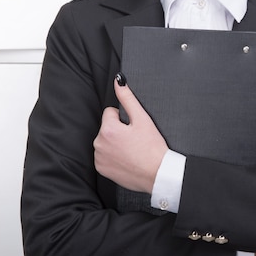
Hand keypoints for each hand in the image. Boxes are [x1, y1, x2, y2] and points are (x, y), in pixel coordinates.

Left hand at [93, 75, 167, 192]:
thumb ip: (127, 98)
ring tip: (132, 150)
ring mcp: (99, 158)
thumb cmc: (152, 148)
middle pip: (107, 127)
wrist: (157, 174)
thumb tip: (118, 81)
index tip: (134, 129)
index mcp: (107, 130)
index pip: (110, 113)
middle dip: (119, 130)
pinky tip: (127, 158)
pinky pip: (104, 156)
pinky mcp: (102, 169)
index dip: (125, 118)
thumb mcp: (142, 119)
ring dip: (115, 143)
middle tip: (135, 140)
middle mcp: (99, 144)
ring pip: (105, 141)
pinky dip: (113, 156)